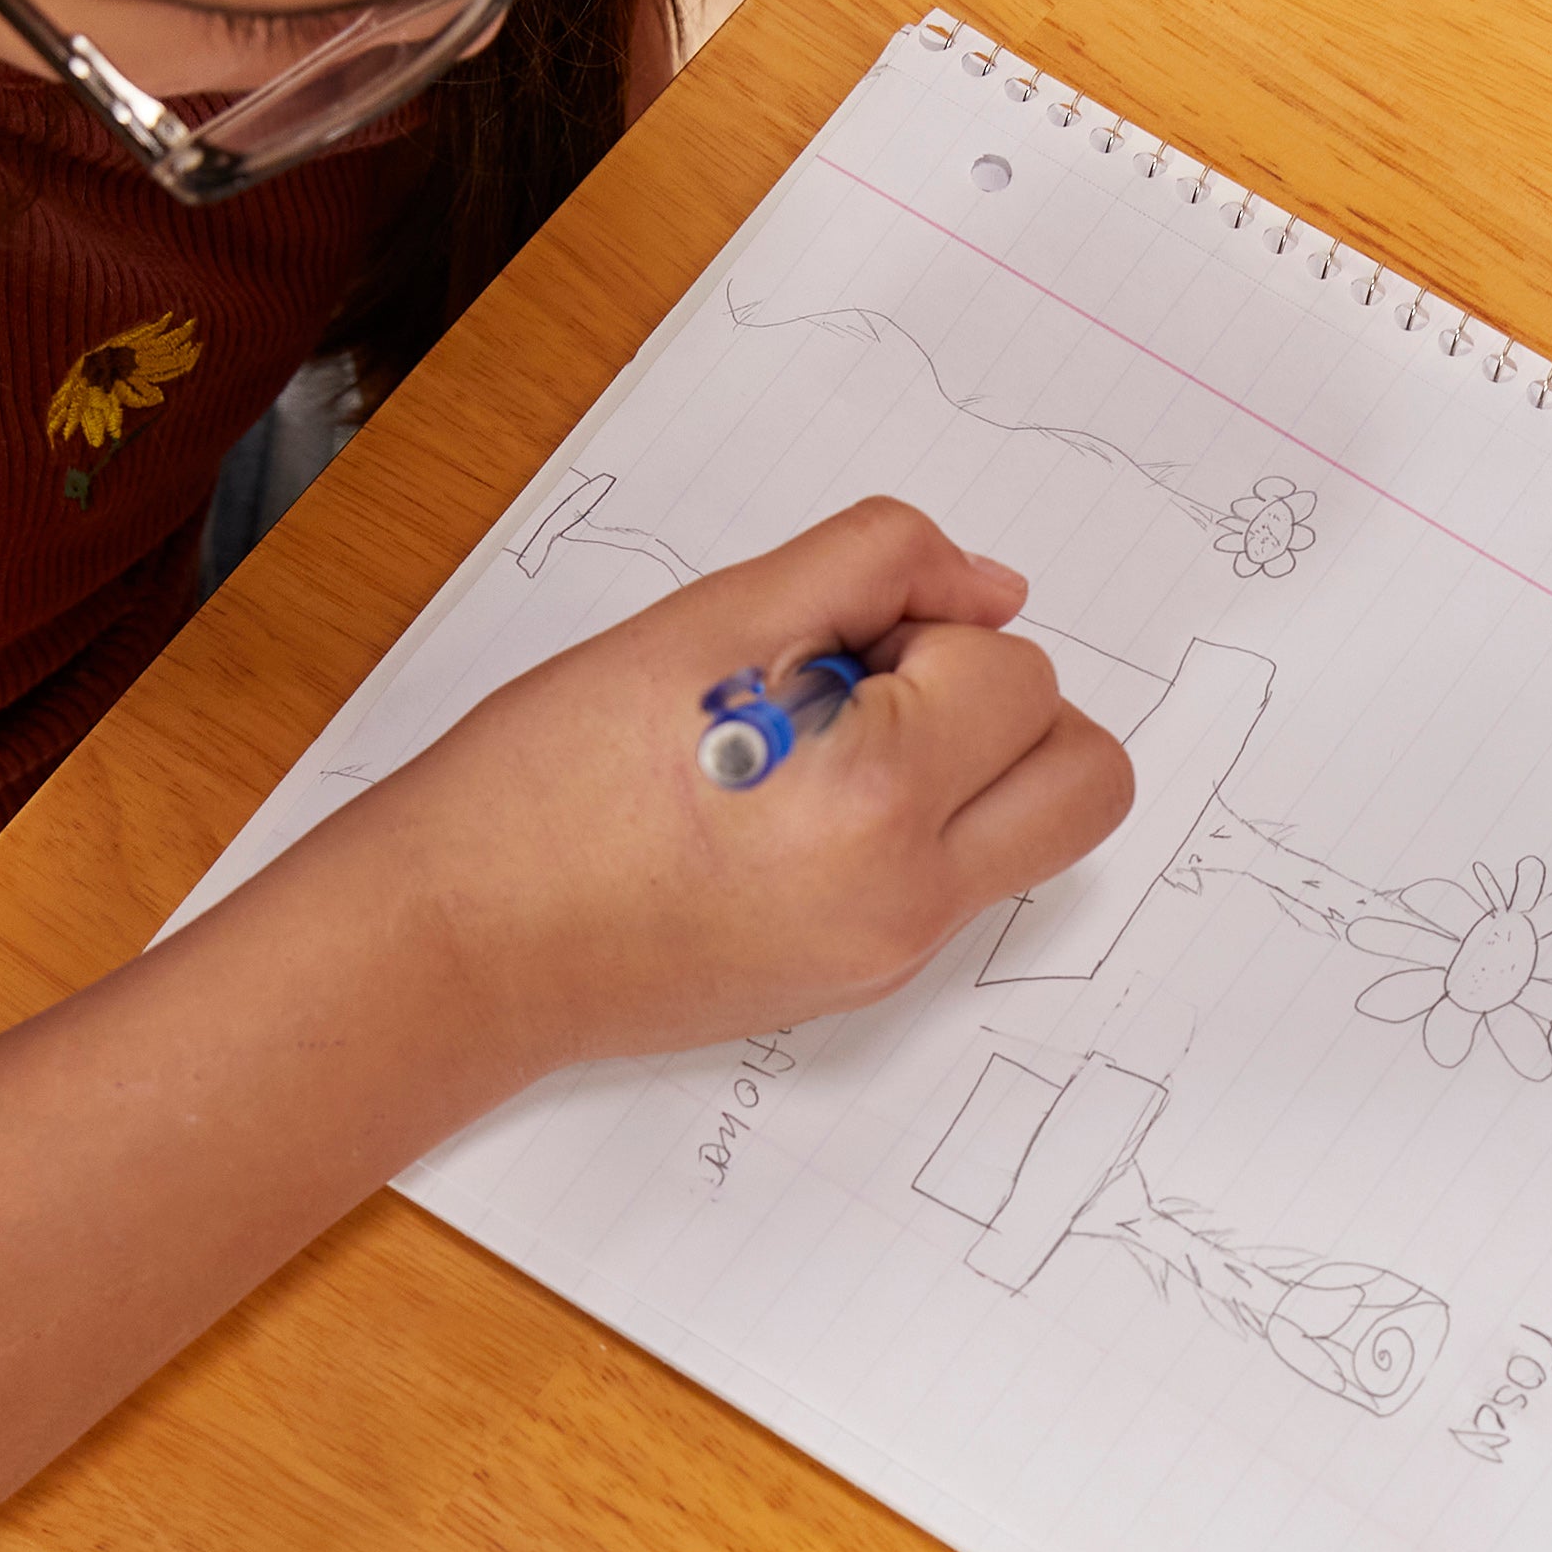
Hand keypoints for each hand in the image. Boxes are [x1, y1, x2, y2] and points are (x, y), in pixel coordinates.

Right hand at [315, 497, 1134, 1080]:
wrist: (464, 942)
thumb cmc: (549, 782)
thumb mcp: (709, 617)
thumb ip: (874, 568)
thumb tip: (994, 588)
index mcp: (877, 797)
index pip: (1019, 671)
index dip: (935, 627)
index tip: (837, 641)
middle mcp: (910, 895)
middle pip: (1088, 774)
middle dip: (1010, 704)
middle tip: (882, 689)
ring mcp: (897, 951)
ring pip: (1039, 833)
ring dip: (980, 767)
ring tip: (838, 746)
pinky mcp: (870, 983)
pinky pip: (965, 883)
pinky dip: (924, 826)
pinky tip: (801, 807)